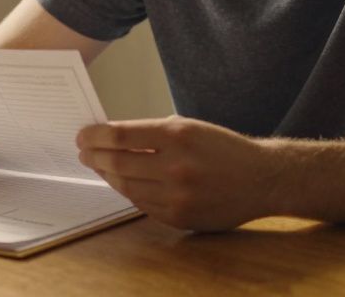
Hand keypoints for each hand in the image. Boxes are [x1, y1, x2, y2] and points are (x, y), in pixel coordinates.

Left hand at [77, 116, 275, 230]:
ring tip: (99, 166)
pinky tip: (122, 182)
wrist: (262, 179)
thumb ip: (153, 133)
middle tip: (83, 152)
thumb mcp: (190, 127)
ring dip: (107, 176)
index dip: (95, 136)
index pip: (121, 135)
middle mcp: (176, 166)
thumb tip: (112, 137)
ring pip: (126, 186)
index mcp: (178, 136)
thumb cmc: (223, 148)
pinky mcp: (180, 217)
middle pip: (118, 163)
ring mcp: (178, 196)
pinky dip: (128, 191)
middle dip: (94, 157)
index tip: (83, 135)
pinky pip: (142, 204)